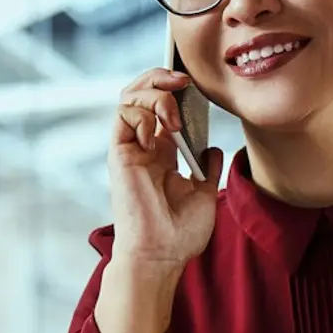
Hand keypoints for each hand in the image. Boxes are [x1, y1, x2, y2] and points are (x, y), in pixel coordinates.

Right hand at [108, 67, 222, 273]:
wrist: (162, 255)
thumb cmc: (179, 235)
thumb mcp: (204, 195)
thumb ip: (207, 169)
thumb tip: (213, 148)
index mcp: (162, 154)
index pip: (162, 107)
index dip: (175, 89)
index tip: (196, 88)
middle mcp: (144, 147)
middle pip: (141, 93)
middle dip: (161, 77)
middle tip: (184, 82)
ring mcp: (130, 149)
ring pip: (129, 97)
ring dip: (155, 94)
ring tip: (174, 115)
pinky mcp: (119, 154)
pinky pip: (123, 115)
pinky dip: (142, 113)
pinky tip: (158, 133)